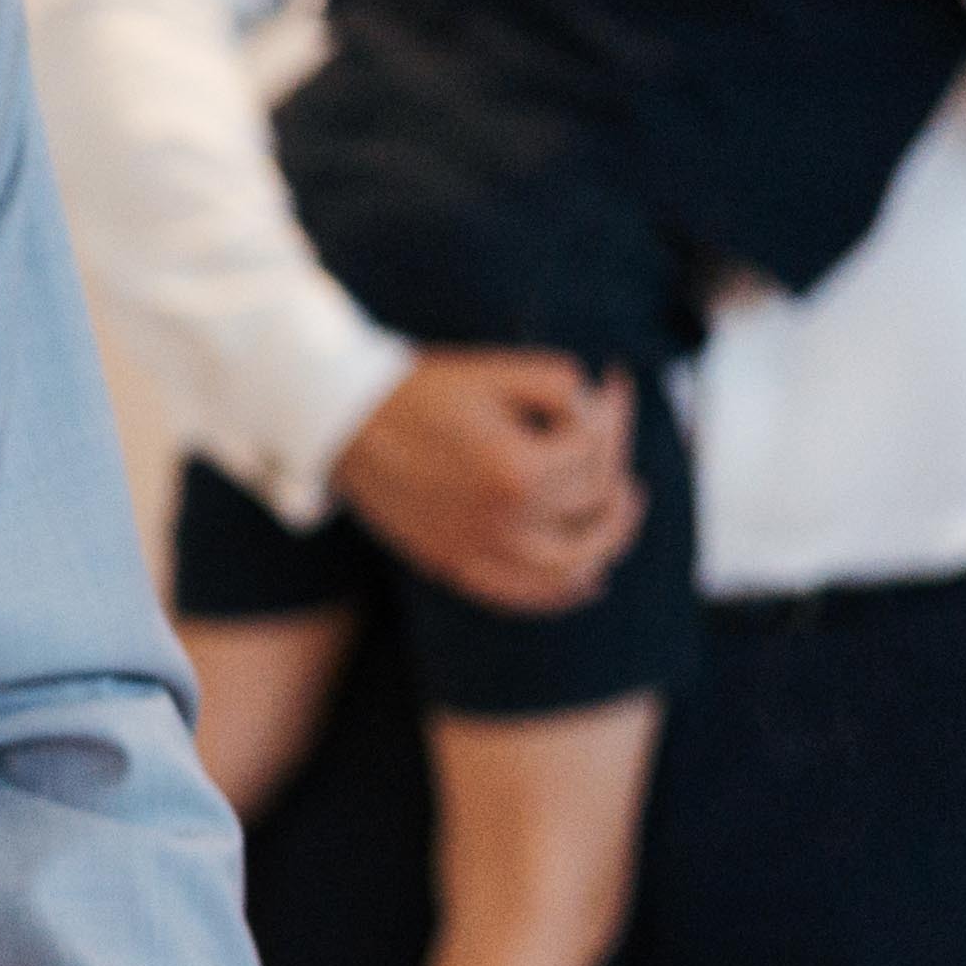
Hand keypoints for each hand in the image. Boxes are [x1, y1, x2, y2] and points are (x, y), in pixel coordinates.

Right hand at [326, 348, 640, 613]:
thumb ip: (562, 385)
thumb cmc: (420, 390)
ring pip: (574, 563)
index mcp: (518, 468)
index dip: (613, 411)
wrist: (343, 422)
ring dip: (610, 538)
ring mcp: (478, 550)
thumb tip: (600, 411)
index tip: (610, 384)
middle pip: (594, 503)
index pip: (597, 449)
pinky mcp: (454, 564)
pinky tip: (588, 580)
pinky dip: (562, 593)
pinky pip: (522, 596)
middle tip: (616, 437)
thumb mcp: (497, 369)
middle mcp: (504, 520)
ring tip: (621, 510)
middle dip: (615, 461)